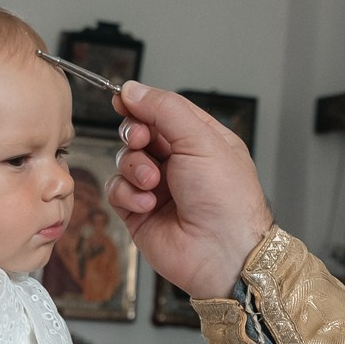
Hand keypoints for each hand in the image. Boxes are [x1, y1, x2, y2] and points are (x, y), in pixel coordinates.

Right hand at [106, 81, 273, 298]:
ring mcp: (158, 188)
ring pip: (124, 160)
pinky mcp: (139, 212)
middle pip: (139, 132)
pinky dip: (127, 194)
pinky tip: (147, 205)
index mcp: (201, 140)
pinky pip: (117, 190)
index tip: (123, 99)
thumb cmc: (227, 200)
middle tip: (142, 141)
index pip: (164, 110)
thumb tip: (132, 90)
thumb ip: (164, 109)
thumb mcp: (200, 140)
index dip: (142, 103)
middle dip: (135, 135)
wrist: (222, 253)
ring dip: (133, 167)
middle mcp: (179, 162)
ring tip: (153, 183)